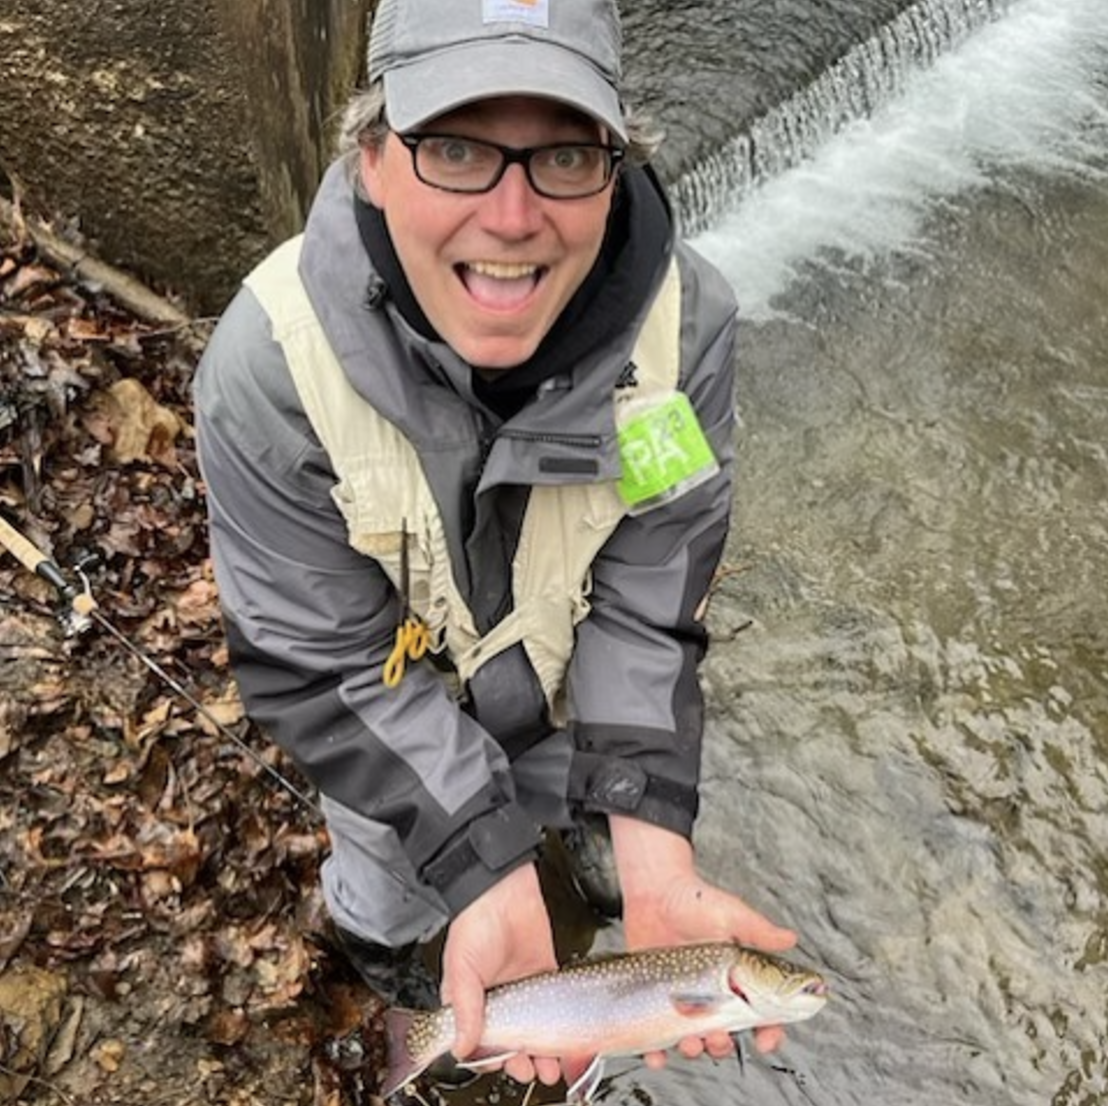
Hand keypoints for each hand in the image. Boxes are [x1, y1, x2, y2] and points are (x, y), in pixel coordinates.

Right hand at [440, 862, 562, 1087]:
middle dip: (522, 1062)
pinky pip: (555, 1005)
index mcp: (471, 1002)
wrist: (504, 889)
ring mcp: (523, 987)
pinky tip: (569, 1038)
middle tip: (533, 1069)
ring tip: (552, 1066)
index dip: (492, 1059)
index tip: (506, 1064)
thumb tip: (463, 1048)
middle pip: (511, 1042)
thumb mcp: (461, 968)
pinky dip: (562, 1024)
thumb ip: (465, 1008)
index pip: (479, 1043)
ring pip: (536, 1029)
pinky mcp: (545, 972)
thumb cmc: (474, 923)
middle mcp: (497, 998)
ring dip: (544, 1052)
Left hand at [609, 815, 796, 1067]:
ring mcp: (683, 1001)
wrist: (655, 890)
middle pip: (725, 1036)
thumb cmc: (697, 901)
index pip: (761, 1016)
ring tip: (688, 1042)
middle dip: (724, 1046)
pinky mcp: (654, 1001)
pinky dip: (655, 1054)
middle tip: (718, 1037)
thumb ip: (759, 931)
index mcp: (737, 981)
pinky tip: (654, 1056)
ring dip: (694, 1051)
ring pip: (694, 1041)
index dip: (769, 1032)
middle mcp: (712, 996)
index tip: (765, 1039)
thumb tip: (789, 939)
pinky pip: (655, 1036)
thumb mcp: (731, 915)